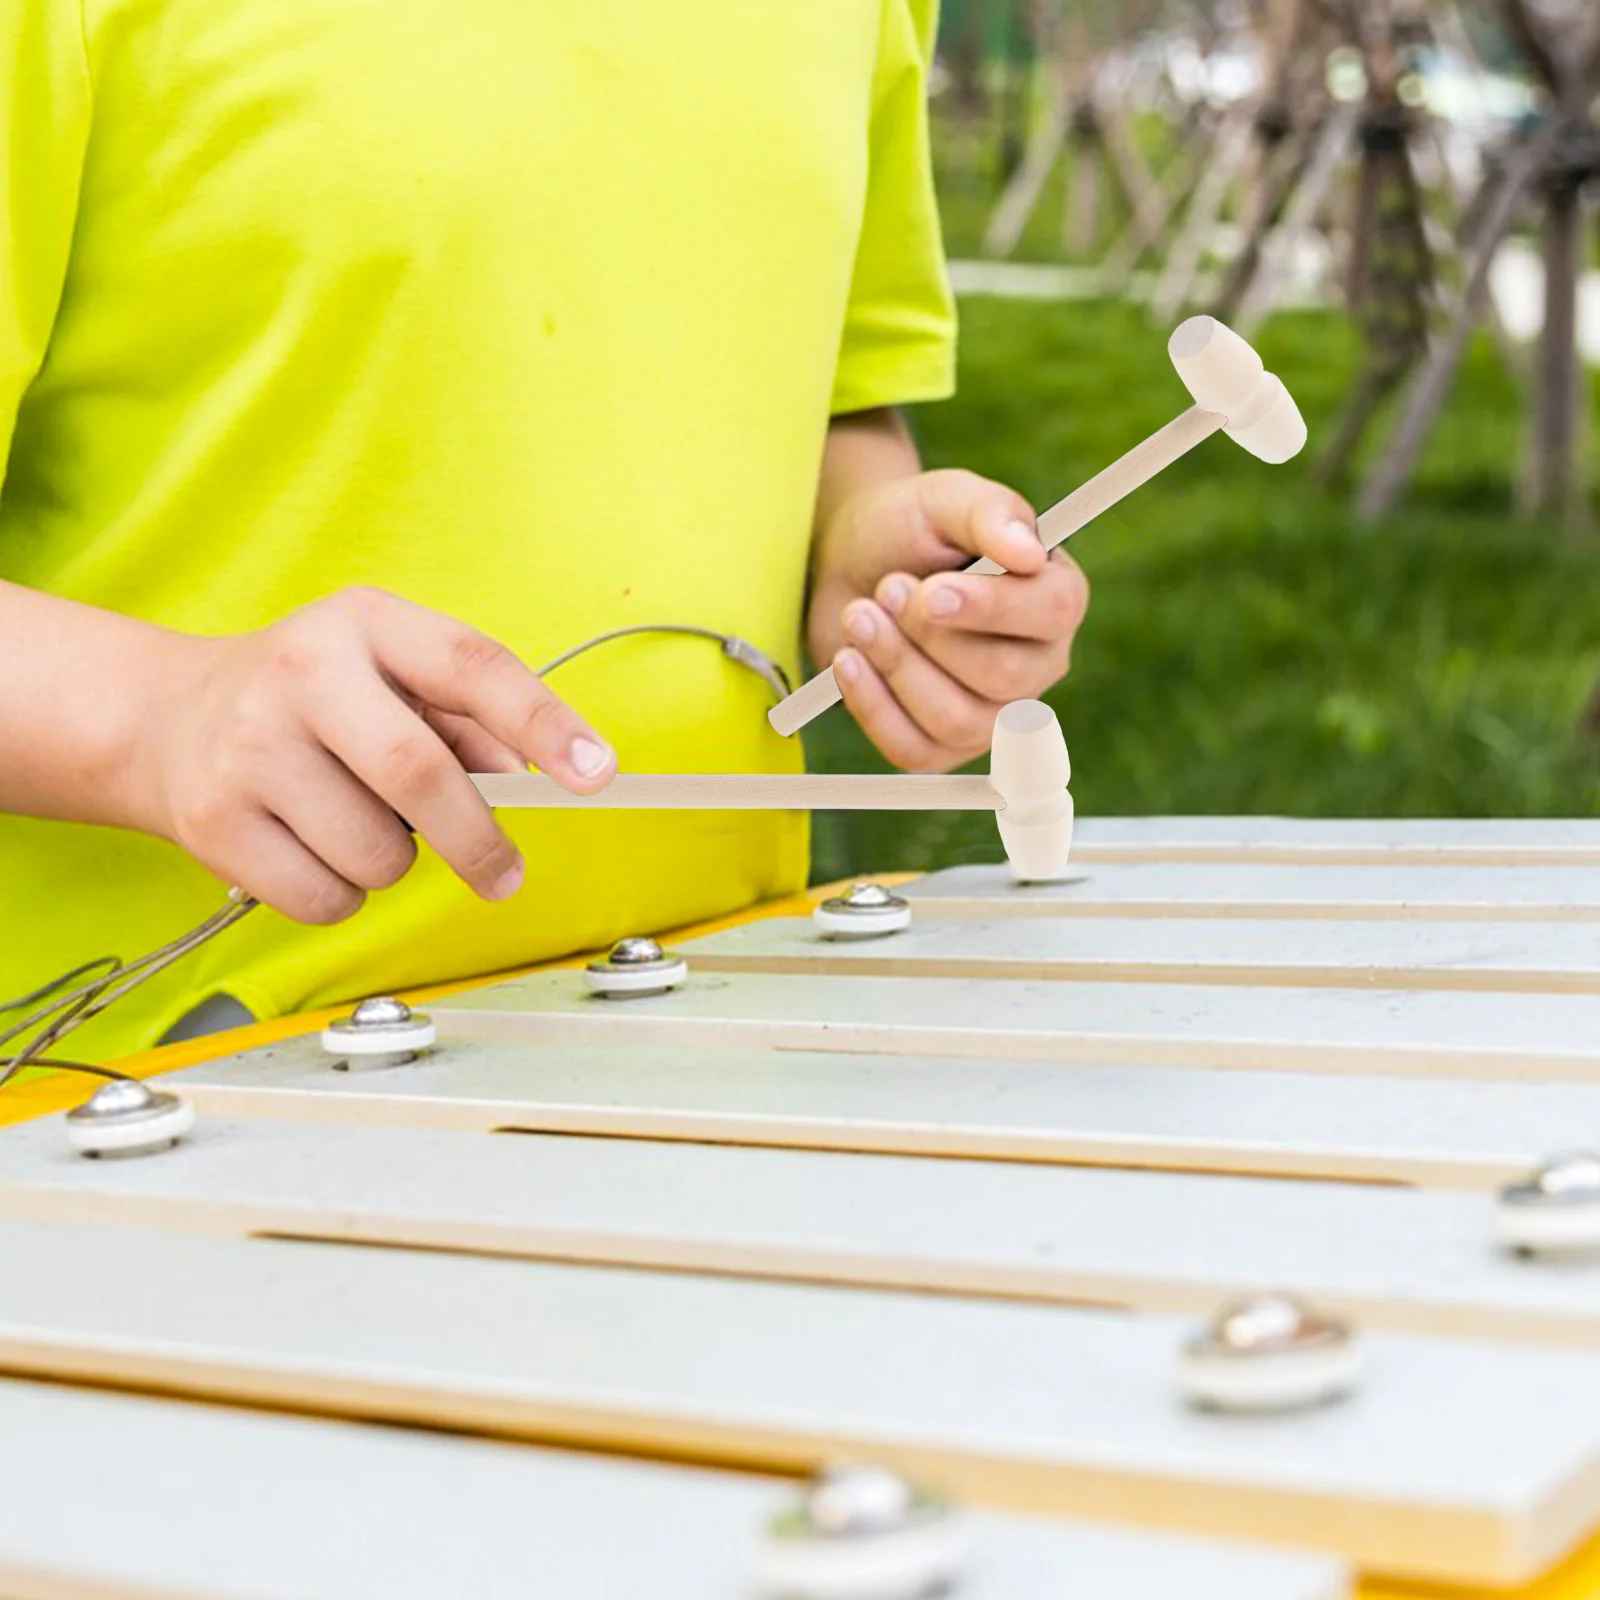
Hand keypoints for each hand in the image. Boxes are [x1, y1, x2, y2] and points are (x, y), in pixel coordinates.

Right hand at [122, 587, 614, 922]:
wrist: (163, 718)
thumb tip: (539, 774)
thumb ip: (471, 718)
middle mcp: (303, 673)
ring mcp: (250, 747)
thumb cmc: (311, 699)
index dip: (543, 722)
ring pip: (377, 853)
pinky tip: (313, 847)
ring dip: (395, 861)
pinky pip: (327, 898)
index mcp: (366, 623)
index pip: (472, 666)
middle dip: (478, 840)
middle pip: (421, 775)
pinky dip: (344, 894)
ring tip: (358, 821)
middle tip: (503, 873)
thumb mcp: (389, 673)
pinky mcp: (214, 822)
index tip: (596, 772)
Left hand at [807, 469, 1088, 770]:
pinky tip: (848, 660)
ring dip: (896, 666)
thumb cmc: (910, 528)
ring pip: (958, 720)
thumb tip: (1030, 551)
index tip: (930, 590)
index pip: (1052, 613)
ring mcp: (993, 713)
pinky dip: (872, 707)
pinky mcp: (941, 746)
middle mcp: (1037, 663)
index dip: (989, 607)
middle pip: (1002, 676)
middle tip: (885, 589)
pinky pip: (914, 751)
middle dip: (929, 635)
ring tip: (859, 615)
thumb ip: (990, 513)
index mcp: (1056, 596)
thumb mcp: (946, 499)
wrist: (852, 563)